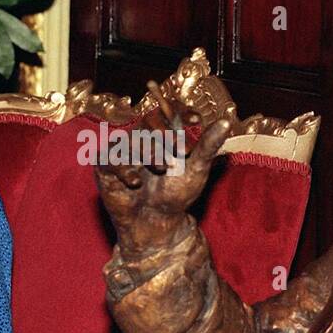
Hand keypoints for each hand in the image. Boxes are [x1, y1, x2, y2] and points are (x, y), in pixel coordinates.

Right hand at [94, 82, 231, 255]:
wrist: (157, 222)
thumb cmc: (177, 195)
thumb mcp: (196, 169)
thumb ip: (208, 145)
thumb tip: (226, 121)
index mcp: (163, 132)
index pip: (169, 110)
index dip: (180, 111)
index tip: (195, 120)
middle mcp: (141, 137)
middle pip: (149, 122)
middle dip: (165, 135)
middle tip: (180, 151)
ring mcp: (122, 151)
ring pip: (131, 139)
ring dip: (148, 152)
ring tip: (162, 168)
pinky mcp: (106, 167)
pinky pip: (109, 159)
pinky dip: (123, 168)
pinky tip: (136, 181)